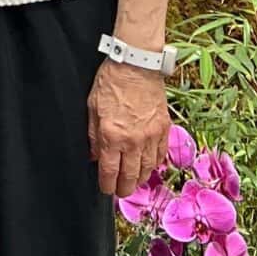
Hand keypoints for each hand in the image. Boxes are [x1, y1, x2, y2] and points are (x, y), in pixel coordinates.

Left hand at [88, 61, 169, 199]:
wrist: (137, 64)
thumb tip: (94, 156)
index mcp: (112, 135)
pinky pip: (160, 155)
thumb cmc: (111, 81)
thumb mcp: (92, 107)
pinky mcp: (164, 129)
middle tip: (121, 192)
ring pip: (148, 169)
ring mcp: (151, 136)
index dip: (107, 185)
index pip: (109, 172)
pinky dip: (154, 164)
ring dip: (140, 179)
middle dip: (124, 188)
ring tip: (134, 182)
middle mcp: (133, 140)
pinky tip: (148, 166)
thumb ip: (93, 136)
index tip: (106, 189)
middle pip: (131, 176)